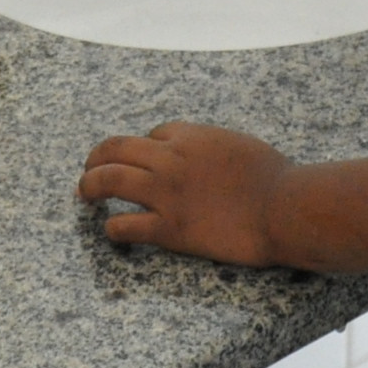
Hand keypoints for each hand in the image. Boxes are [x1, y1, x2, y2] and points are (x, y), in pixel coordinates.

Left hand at [77, 122, 288, 264]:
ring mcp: (165, 193)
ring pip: (109, 180)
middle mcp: (169, 159)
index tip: (144, 161)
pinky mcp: (169, 228)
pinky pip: (125, 225)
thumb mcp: (237, 144)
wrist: (283, 207)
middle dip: (96, 157)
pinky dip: (113, 229)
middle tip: (88, 169)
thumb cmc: (273, 177)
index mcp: (189, 135)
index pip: (150, 135)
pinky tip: (113, 232)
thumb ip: (211, 145)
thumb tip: (202, 154)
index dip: (144, 148)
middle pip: (115, 149)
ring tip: (84, 193)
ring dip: (90, 185)